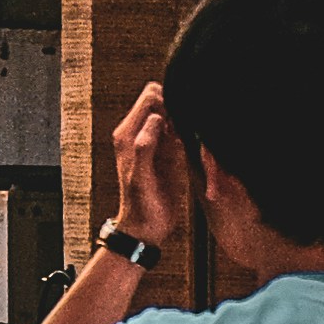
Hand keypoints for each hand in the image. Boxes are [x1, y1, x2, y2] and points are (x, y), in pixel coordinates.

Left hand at [112, 81, 193, 254]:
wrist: (146, 227)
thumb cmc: (140, 205)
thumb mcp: (140, 177)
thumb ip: (144, 147)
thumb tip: (156, 119)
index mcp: (128, 134)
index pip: (149, 96)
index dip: (166, 101)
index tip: (176, 120)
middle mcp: (142, 133)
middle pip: (164, 101)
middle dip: (179, 109)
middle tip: (185, 132)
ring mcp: (157, 142)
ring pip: (175, 115)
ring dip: (187, 122)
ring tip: (189, 143)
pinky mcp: (171, 152)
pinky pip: (183, 132)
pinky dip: (191, 135)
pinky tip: (195, 149)